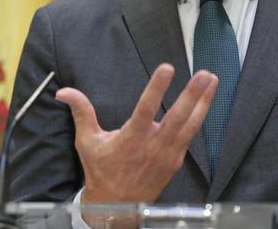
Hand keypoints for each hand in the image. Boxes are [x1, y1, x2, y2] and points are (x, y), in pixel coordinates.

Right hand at [55, 64, 217, 203]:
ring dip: (203, 102)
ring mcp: (167, 154)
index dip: (157, 88)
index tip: (167, 69)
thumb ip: (81, 112)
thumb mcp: (87, 141)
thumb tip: (64, 91)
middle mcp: (152, 146)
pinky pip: (190, 135)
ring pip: (190, 125)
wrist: (116, 207)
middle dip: (192, 94)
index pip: (146, 108)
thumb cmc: (101, 171)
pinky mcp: (175, 160)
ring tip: (212, 80)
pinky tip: (206, 101)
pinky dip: (199, 117)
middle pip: (177, 117)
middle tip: (203, 74)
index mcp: (131, 139)